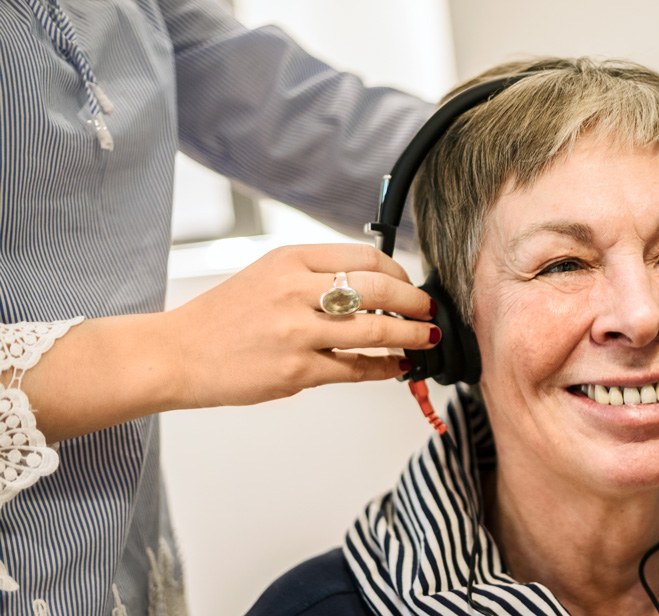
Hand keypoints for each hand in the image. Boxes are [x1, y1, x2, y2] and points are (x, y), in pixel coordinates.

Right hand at [166, 243, 436, 408]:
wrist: (176, 354)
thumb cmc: (222, 317)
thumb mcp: (266, 275)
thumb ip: (314, 276)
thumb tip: (371, 286)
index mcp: (290, 259)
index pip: (365, 256)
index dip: (398, 272)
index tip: (408, 284)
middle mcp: (295, 290)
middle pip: (379, 288)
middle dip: (415, 301)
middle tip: (429, 310)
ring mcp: (297, 332)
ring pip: (376, 329)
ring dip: (411, 336)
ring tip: (426, 339)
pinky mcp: (297, 370)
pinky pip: (356, 368)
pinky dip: (385, 367)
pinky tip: (397, 366)